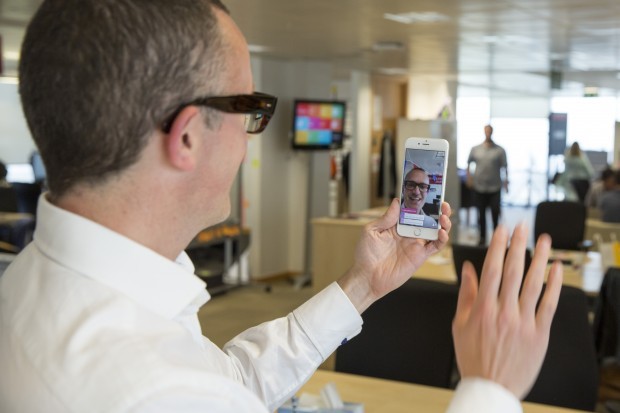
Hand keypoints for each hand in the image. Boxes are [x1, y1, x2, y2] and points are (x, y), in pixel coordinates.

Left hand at [337, 198, 451, 312]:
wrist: (368, 277)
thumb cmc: (365, 255)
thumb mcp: (371, 231)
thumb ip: (386, 218)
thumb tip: (396, 201)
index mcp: (397, 225)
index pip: (412, 210)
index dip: (420, 201)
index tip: (427, 191)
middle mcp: (408, 233)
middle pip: (427, 218)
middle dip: (437, 209)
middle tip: (442, 203)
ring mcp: (415, 244)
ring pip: (435, 230)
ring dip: (443, 222)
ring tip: (445, 215)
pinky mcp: (420, 256)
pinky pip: (435, 246)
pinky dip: (442, 239)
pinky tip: (442, 232)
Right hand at [452, 224, 562, 398]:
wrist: (491, 387)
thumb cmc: (473, 357)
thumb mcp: (460, 325)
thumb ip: (466, 295)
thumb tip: (468, 270)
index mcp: (483, 309)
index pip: (491, 269)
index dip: (497, 246)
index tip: (502, 230)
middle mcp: (504, 312)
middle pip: (513, 271)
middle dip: (518, 245)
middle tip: (523, 227)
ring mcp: (523, 322)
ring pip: (534, 284)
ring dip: (540, 259)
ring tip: (544, 240)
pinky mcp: (539, 334)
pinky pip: (548, 305)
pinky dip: (553, 285)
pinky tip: (557, 269)